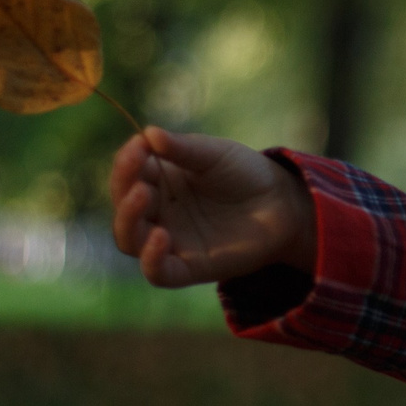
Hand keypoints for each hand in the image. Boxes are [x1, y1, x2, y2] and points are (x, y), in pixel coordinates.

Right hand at [109, 128, 315, 287]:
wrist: (282, 203)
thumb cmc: (245, 173)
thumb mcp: (215, 154)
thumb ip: (183, 148)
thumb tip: (148, 133)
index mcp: (158, 182)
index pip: (127, 176)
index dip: (126, 163)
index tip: (139, 145)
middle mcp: (158, 212)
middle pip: (122, 209)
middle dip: (124, 191)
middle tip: (140, 180)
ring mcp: (171, 241)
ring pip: (130, 240)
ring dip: (129, 220)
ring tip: (144, 196)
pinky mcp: (189, 267)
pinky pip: (158, 272)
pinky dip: (151, 258)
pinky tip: (161, 236)